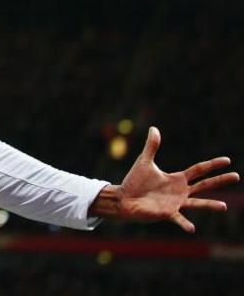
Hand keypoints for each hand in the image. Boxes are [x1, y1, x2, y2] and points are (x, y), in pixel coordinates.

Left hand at [90, 126, 238, 232]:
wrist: (124, 198)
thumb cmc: (135, 181)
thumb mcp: (144, 161)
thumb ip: (152, 146)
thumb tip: (153, 128)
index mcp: (177, 179)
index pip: (199, 170)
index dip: (212, 164)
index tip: (227, 160)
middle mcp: (180, 191)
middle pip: (205, 185)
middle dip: (220, 180)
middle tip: (237, 176)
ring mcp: (176, 203)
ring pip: (198, 204)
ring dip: (210, 205)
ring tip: (224, 206)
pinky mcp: (167, 213)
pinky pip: (179, 219)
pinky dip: (185, 223)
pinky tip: (192, 228)